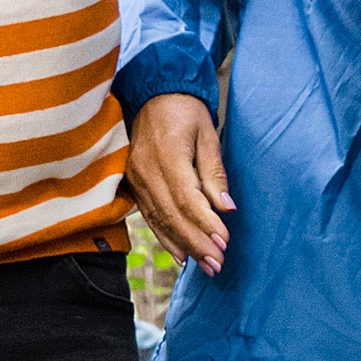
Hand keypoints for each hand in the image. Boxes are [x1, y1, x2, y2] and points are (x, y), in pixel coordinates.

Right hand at [128, 93, 233, 270]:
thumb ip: (214, 173)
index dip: (206, 224)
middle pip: (172, 215)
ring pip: (159, 220)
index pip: (187, 198)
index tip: (224, 242)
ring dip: (183, 246)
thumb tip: (226, 208)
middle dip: (196, 243)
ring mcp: (136, 178)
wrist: (153, 94)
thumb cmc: (185, 111)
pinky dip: (165, 238)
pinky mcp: (133, 184)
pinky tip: (180, 255)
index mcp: (167, 155)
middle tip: (217, 264)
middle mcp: (146, 170)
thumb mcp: (207, 135)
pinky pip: (148, 216)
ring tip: (204, 265)